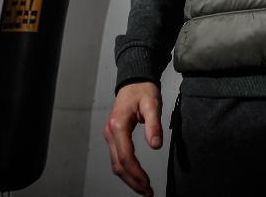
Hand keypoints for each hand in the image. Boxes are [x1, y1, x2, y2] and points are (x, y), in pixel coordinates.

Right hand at [104, 82, 162, 196]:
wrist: (134, 80)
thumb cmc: (142, 90)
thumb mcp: (153, 104)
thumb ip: (154, 125)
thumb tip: (155, 146)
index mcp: (118, 125)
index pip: (125, 156)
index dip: (136, 172)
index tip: (147, 183)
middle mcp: (110, 132)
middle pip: (118, 164)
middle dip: (133, 181)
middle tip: (147, 192)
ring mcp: (110, 135)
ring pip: (116, 164)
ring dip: (129, 178)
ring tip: (144, 189)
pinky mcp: (114, 136)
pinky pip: (117, 157)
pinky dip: (126, 170)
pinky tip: (136, 176)